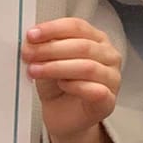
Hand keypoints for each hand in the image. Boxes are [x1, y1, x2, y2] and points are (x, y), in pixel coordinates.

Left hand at [22, 17, 121, 142]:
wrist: (62, 116)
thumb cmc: (59, 86)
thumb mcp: (48, 61)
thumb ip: (44, 48)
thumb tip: (31, 40)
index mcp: (96, 39)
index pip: (77, 26)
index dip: (53, 29)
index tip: (32, 35)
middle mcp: (108, 56)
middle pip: (82, 46)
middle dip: (51, 49)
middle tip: (29, 54)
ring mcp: (112, 78)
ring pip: (88, 67)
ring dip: (57, 68)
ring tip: (36, 71)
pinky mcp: (109, 101)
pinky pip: (95, 90)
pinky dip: (75, 86)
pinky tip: (61, 85)